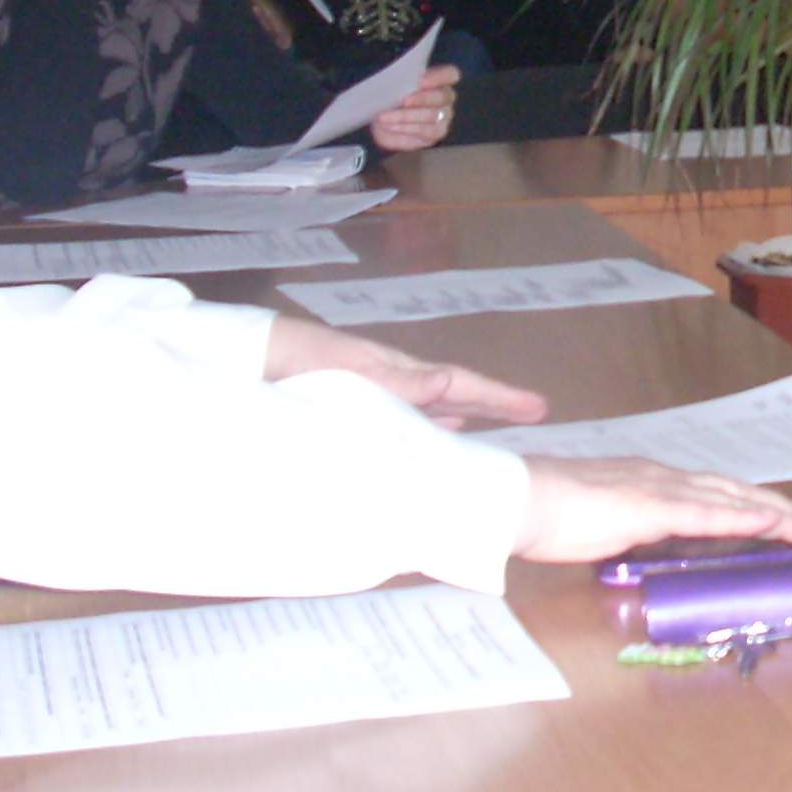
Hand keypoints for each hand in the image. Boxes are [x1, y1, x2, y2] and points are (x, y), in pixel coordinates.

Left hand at [262, 315, 547, 427]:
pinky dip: (428, 426)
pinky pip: (406, 416)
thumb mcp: (348, 369)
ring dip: (464, 416)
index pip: (460, 384)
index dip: (499, 396)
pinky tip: (432, 435)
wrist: (252, 356)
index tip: (539, 408)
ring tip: (492, 429)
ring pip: (433, 406)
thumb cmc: (298, 360)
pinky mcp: (354, 402)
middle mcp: (394, 380)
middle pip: (455, 391)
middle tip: (537, 413)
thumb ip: (395, 381)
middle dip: (495, 403)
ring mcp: (376, 389)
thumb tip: (447, 383)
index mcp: (397, 372)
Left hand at [371, 64, 460, 152]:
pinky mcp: (430, 138)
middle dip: (423, 99)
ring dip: (407, 118)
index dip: (439, 77)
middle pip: (442, 98)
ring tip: (386, 118)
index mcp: (440, 80)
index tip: (421, 81)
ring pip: (433, 120)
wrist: (382, 115)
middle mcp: (445, 101)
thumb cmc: (390, 94)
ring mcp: (441, 121)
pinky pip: (420, 137)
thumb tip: (393, 84)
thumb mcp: (392, 83)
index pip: (450, 74)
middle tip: (404, 101)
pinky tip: (389, 129)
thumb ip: (398, 81)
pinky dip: (402, 132)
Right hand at [515, 456, 791, 561]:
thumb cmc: (546, 514)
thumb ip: (628, 529)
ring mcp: (660, 490)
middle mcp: (665, 478)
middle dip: (782, 508)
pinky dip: (742, 518)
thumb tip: (644, 543)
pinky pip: (707, 514)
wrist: (517, 499)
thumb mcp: (600, 523)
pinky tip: (770, 524)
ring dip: (778, 513)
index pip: (715, 494)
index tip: (785, 517)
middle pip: (737, 493)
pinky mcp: (651, 506)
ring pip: (734, 501)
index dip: (753, 505)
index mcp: (652, 482)